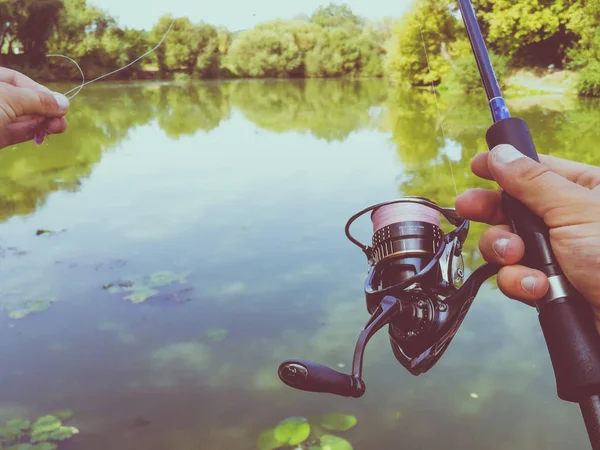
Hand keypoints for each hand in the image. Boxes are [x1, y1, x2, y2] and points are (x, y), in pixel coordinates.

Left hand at [0, 67, 69, 149]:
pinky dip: (35, 132)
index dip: (39, 89)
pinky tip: (48, 132)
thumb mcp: (7, 98)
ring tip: (59, 127)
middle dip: (45, 108)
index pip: (17, 79)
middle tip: (62, 117)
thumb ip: (37, 100)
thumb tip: (64, 103)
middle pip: (24, 100)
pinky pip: (18, 132)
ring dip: (44, 122)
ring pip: (23, 118)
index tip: (56, 102)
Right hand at [456, 144, 599, 330]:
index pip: (537, 170)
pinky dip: (520, 281)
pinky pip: (514, 276)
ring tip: (517, 256)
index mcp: (586, 191)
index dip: (504, 167)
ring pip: (507, 244)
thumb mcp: (575, 211)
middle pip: (513, 208)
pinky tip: (536, 287)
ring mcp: (557, 254)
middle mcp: (569, 221)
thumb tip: (501, 154)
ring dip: (505, 251)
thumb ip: (532, 182)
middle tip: (466, 207)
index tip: (477, 165)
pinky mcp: (546, 285)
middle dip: (491, 212)